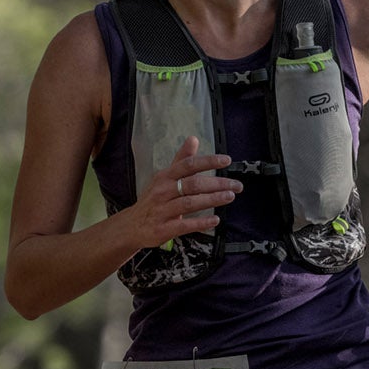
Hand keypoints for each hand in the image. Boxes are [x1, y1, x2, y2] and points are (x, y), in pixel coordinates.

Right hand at [125, 136, 241, 249]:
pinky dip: (201, 223)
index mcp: (164, 177)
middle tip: (235, 185)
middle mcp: (163, 192)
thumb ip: (181, 160)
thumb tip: (193, 139)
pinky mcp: (163, 228)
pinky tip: (215, 220)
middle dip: (217, 183)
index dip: (208, 161)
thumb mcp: (164, 177)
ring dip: (212, 200)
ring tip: (229, 197)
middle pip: (192, 184)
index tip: (226, 160)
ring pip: (189, 203)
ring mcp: (162, 210)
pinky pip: (184, 225)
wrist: (133, 225)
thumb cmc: (153, 200)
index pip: (188, 165)